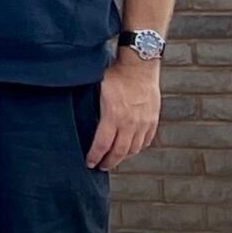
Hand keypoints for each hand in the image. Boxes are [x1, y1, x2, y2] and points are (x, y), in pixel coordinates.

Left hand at [87, 50, 160, 168]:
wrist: (140, 66)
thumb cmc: (116, 74)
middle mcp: (130, 123)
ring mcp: (143, 123)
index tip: (90, 163)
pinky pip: (145, 141)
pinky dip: (137, 148)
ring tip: (115, 159)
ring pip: (133, 149)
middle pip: (119, 152)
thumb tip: (79, 116)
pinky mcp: (152, 120)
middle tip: (101, 166)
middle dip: (109, 162)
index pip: (102, 144)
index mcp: (113, 116)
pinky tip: (130, 149)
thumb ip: (92, 106)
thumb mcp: (97, 89)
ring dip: (123, 157)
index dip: (95, 156)